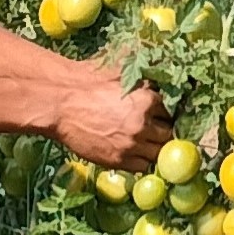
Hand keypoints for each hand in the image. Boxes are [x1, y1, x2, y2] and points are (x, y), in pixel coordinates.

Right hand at [50, 59, 172, 170]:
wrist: (61, 105)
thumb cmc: (89, 84)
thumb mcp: (120, 73)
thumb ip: (144, 77)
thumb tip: (164, 68)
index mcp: (147, 100)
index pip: (172, 111)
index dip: (167, 113)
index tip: (163, 115)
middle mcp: (143, 124)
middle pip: (169, 134)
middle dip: (165, 131)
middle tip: (158, 130)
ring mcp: (131, 145)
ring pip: (159, 153)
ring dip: (156, 148)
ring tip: (148, 142)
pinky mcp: (118, 160)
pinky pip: (142, 166)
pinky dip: (142, 160)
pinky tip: (136, 152)